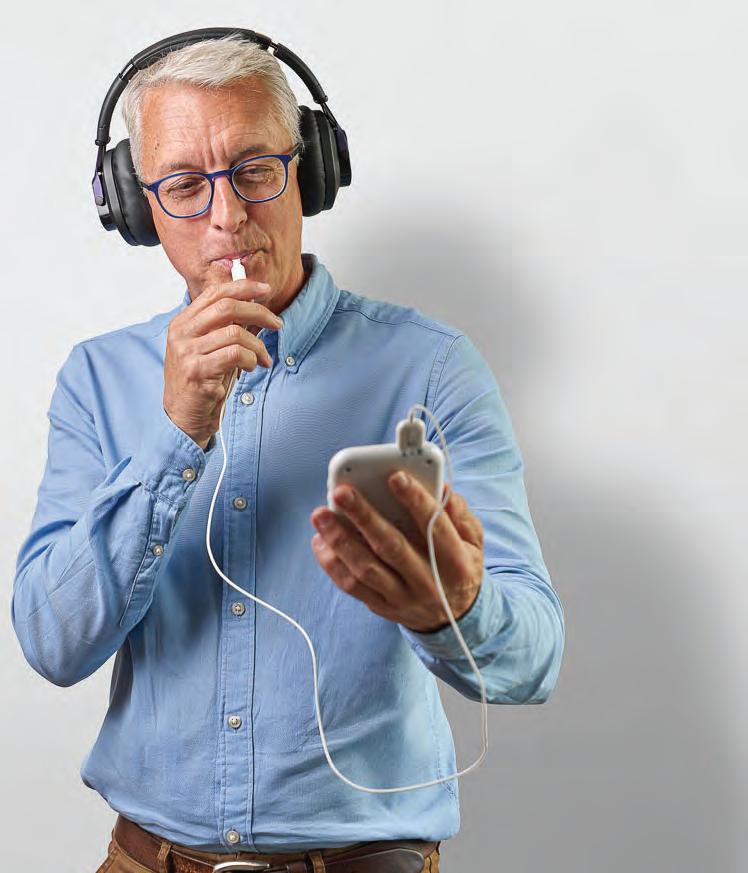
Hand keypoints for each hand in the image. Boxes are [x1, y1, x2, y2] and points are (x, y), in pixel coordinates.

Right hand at [163, 277, 282, 448]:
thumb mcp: (215, 349)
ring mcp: (187, 352)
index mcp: (183, 322)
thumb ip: (230, 327)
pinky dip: (251, 360)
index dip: (243, 287)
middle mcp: (181, 333)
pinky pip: (235, 354)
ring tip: (263, 359)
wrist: (184, 418)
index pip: (215, 293)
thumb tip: (257, 306)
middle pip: (227, 307)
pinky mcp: (197, 371)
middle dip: (259, 313)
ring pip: (235, 333)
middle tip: (277, 325)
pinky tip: (251, 368)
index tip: (266, 290)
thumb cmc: (203, 383)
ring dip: (258, 346)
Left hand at [310, 472, 484, 632]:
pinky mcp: (381, 607)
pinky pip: (352, 586)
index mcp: (455, 563)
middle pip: (391, 546)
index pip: (434, 527)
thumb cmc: (459, 568)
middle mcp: (427, 582)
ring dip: (340, 540)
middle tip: (342, 492)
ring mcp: (402, 598)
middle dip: (364, 516)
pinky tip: (321, 540)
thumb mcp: (474, 541)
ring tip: (321, 515)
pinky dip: (332, 563)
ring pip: (366, 568)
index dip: (415, 501)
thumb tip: (441, 488)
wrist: (455, 620)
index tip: (395, 477)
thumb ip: (459, 514)